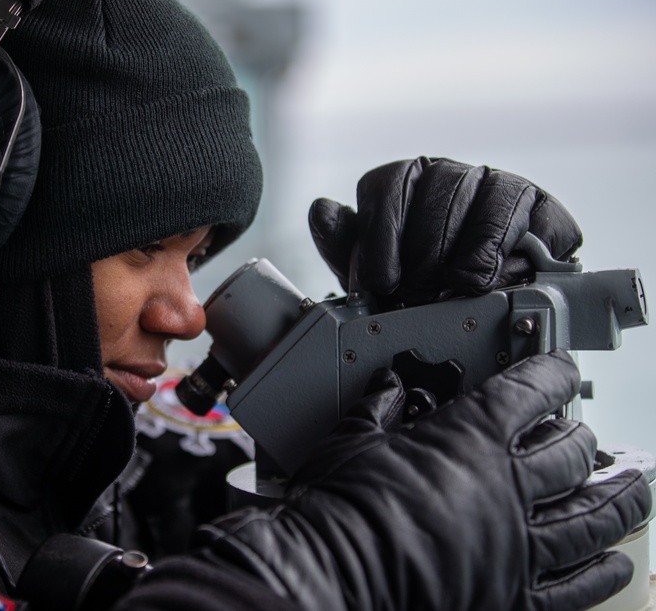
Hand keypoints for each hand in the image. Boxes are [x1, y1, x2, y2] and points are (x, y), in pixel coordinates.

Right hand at [197, 351, 649, 610]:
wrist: (332, 569)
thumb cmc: (339, 506)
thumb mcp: (352, 440)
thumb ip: (379, 409)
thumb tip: (389, 390)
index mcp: (471, 439)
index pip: (530, 391)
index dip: (554, 373)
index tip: (562, 369)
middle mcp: (508, 489)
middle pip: (571, 453)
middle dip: (582, 437)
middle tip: (583, 433)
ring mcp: (517, 545)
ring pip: (591, 518)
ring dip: (618, 500)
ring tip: (635, 488)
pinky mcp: (512, 596)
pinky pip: (576, 586)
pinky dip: (600, 572)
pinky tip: (615, 562)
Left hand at [310, 156, 581, 306]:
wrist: (485, 322)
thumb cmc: (423, 291)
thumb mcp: (376, 276)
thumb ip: (345, 245)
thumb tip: (321, 210)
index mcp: (406, 182)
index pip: (387, 183)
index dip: (381, 236)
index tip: (380, 282)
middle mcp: (451, 175)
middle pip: (437, 190)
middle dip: (422, 254)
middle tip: (417, 294)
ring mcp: (499, 185)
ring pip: (482, 198)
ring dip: (461, 255)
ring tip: (451, 291)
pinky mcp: (542, 208)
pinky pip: (523, 215)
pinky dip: (502, 251)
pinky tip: (488, 280)